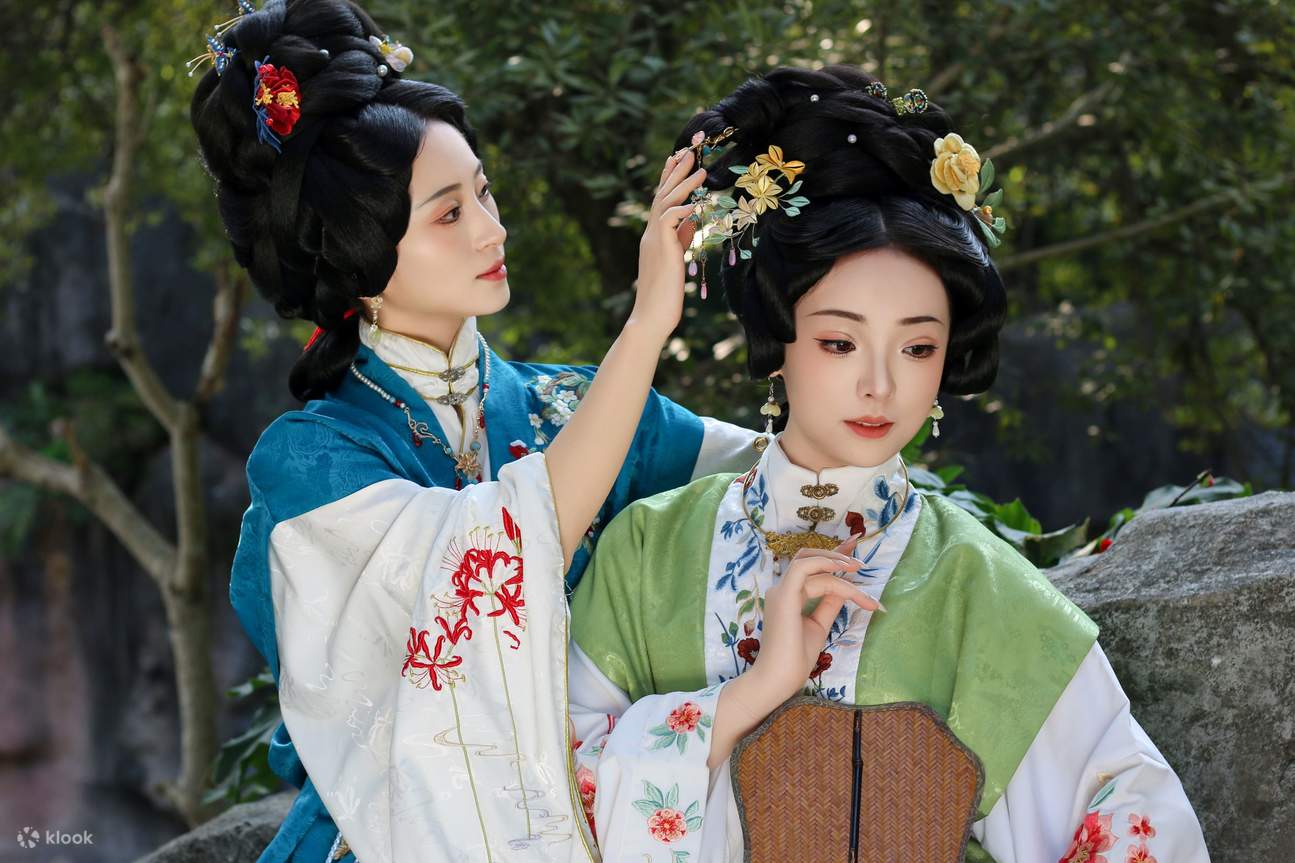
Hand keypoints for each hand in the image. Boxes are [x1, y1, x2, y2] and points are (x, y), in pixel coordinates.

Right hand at [628, 148, 706, 338]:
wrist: (651, 316)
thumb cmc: (664, 296)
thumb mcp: (676, 261)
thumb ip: (680, 239)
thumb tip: (690, 220)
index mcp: (653, 237)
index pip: (661, 201)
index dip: (669, 179)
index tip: (677, 160)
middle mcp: (649, 234)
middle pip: (662, 195)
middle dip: (676, 172)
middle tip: (688, 150)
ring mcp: (652, 240)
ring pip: (666, 202)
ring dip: (683, 183)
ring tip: (700, 167)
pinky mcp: (660, 247)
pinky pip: (669, 219)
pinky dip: (682, 208)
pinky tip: (694, 202)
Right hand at [748, 535, 883, 704]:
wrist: (779, 679)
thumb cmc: (795, 659)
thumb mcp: (818, 626)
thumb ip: (828, 605)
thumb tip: (843, 589)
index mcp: (788, 597)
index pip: (811, 568)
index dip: (832, 556)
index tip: (854, 549)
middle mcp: (782, 589)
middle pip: (808, 558)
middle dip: (836, 553)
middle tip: (861, 562)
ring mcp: (780, 591)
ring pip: (812, 564)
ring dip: (836, 563)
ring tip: (859, 571)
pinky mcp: (784, 596)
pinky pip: (805, 569)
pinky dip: (826, 567)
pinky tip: (845, 574)